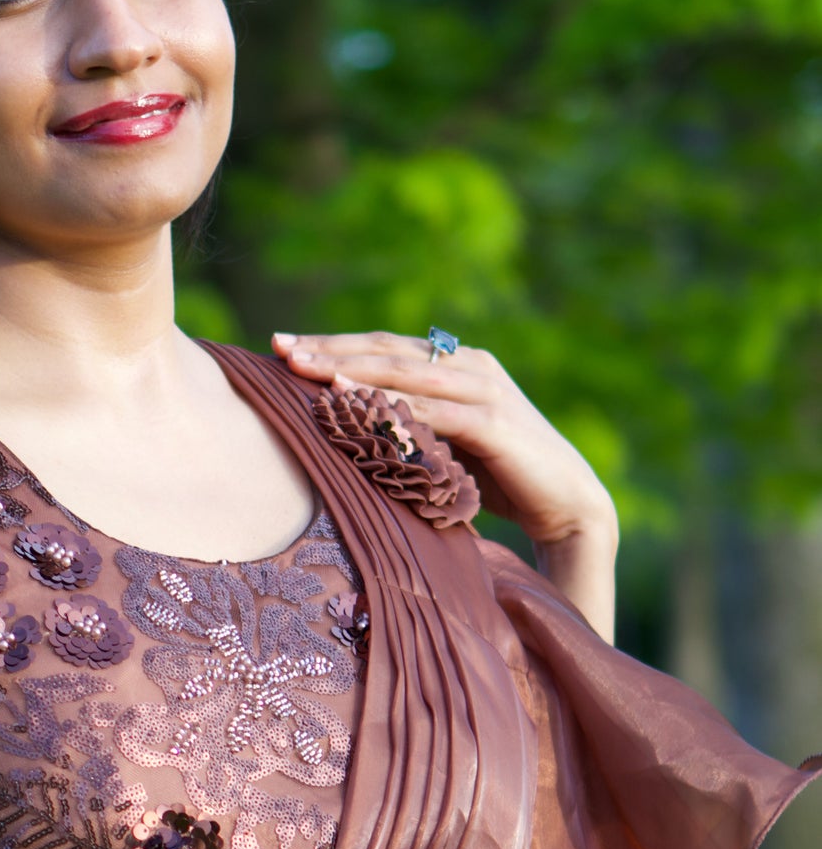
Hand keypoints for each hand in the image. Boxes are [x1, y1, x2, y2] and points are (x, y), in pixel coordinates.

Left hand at [272, 328, 618, 640]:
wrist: (568, 505)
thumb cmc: (501, 479)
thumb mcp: (447, 444)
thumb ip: (411, 425)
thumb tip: (350, 427)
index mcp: (458, 363)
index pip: (385, 346)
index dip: (335, 343)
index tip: (283, 345)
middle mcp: (471, 365)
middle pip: (387, 349)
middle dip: (330, 347)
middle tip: (280, 347)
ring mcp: (485, 389)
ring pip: (404, 371)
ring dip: (350, 367)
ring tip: (303, 367)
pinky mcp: (494, 422)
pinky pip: (432, 409)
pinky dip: (391, 402)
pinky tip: (354, 399)